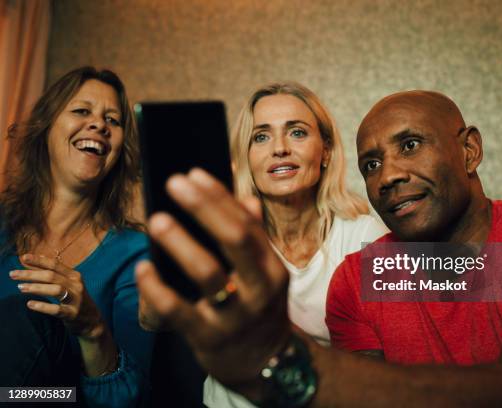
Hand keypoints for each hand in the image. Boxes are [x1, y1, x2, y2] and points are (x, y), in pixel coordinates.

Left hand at [11, 254, 105, 338]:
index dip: (39, 260)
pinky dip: (42, 306)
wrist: (92, 320)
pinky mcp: (72, 314)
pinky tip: (30, 304)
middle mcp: (76, 285)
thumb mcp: (70, 284)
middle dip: (30, 274)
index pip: (55, 264)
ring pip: (55, 289)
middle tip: (12, 274)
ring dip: (36, 288)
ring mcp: (75, 300)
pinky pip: (56, 309)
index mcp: (74, 276)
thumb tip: (38, 258)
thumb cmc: (76, 300)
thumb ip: (56, 273)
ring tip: (20, 288)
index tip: (23, 257)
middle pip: (51, 276)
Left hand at [136, 168, 290, 385]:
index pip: (247, 224)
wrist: (266, 365)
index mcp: (271, 267)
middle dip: (204, 208)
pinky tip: (143, 269)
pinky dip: (158, 289)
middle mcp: (259, 288)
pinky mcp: (209, 338)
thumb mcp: (264, 274)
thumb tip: (245, 197)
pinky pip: (179, 311)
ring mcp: (236, 315)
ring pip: (208, 273)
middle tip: (174, 183)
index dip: (219, 196)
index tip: (193, 173)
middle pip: (234, 240)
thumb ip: (254, 236)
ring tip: (158, 220)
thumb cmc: (258, 309)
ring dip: (181, 243)